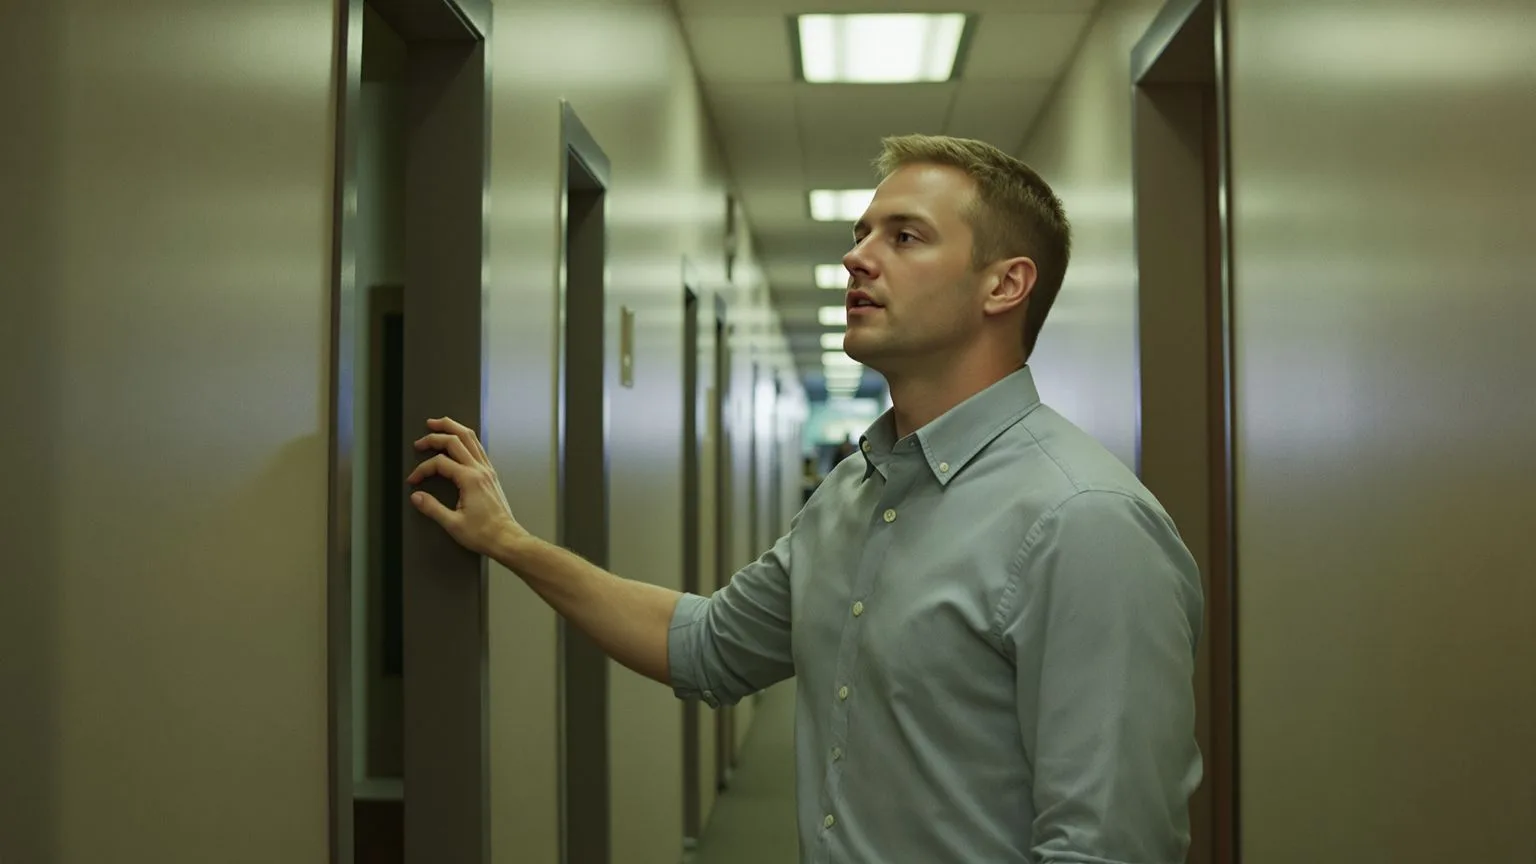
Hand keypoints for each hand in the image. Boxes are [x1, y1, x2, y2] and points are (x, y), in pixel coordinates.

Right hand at [407, 416, 526, 556]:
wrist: (506, 538)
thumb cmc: (484, 533)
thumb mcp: (453, 524)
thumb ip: (432, 508)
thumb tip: (416, 496)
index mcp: (470, 480)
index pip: (440, 463)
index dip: (422, 469)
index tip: (414, 480)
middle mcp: (480, 471)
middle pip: (456, 441)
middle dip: (435, 436)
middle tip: (420, 440)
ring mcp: (487, 471)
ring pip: (471, 438)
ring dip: (453, 428)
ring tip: (439, 424)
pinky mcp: (491, 475)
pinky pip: (478, 448)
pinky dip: (466, 439)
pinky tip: (460, 440)